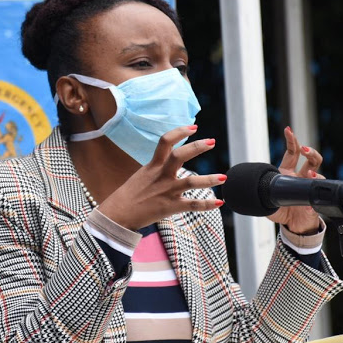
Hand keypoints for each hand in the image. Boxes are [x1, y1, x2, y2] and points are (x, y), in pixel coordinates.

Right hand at [97, 125, 224, 230]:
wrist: (118, 215)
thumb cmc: (130, 194)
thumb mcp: (143, 174)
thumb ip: (158, 167)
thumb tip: (170, 159)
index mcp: (153, 166)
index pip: (165, 142)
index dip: (179, 132)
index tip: (193, 128)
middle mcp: (161, 176)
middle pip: (179, 156)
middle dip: (196, 147)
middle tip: (212, 142)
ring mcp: (166, 191)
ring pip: (190, 182)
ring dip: (209, 180)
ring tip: (224, 177)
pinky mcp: (170, 207)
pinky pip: (192, 205)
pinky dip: (207, 204)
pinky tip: (219, 202)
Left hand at [266, 126, 323, 234]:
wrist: (292, 226)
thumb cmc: (280, 210)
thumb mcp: (264, 200)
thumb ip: (256, 194)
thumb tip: (241, 191)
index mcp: (288, 173)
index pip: (292, 153)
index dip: (291, 141)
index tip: (288, 130)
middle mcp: (301, 177)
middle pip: (311, 159)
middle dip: (309, 151)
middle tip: (304, 149)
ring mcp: (310, 189)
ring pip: (318, 175)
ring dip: (315, 172)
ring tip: (311, 174)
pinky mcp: (315, 203)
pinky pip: (316, 200)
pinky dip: (312, 203)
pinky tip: (308, 206)